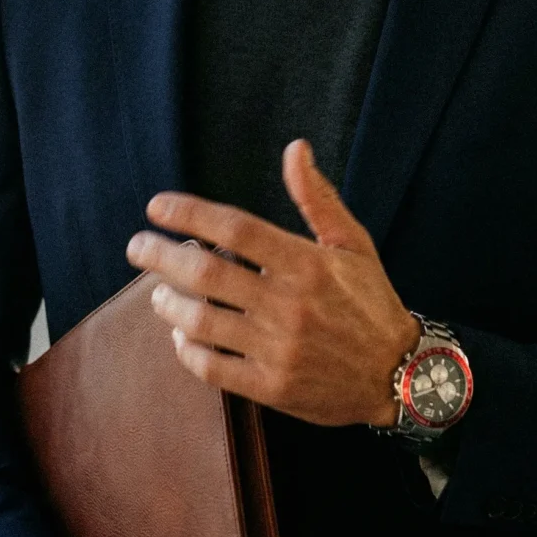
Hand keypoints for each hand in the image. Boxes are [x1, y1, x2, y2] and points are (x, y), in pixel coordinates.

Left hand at [127, 138, 419, 427]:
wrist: (399, 374)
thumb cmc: (371, 303)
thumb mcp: (353, 244)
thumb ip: (318, 199)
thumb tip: (295, 150)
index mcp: (307, 264)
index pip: (235, 230)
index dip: (189, 215)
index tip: (157, 207)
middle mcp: (289, 305)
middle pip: (205, 274)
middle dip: (160, 256)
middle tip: (137, 246)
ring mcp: (278, 349)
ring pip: (201, 322)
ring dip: (168, 304)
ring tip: (157, 293)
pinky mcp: (271, 387)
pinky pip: (211, 367)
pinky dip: (187, 349)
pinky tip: (181, 335)